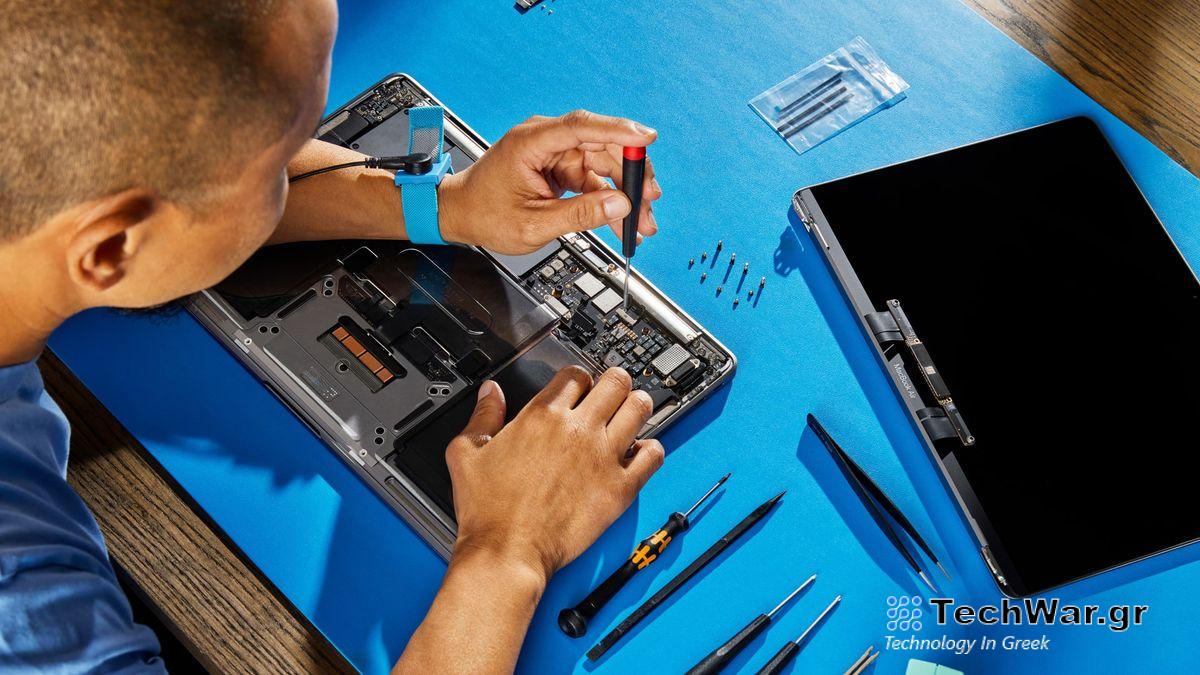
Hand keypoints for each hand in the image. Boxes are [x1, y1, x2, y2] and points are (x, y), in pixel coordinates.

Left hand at [436, 110, 662, 254]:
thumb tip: (620, 206)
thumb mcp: (533, 224)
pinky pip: (594, 179)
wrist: (460, 215)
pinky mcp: (561, 168)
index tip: (647, 138)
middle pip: (602, 146)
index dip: (618, 130)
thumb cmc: (484, 214)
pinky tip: (623, 220)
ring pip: (604, 165)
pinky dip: (610, 199)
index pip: (581, 126)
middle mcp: (546, 141)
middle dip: (631, 175)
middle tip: (650, 201)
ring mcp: (555, 154)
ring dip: (626, 192)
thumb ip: (579, 215)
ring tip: (642, 222)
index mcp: (531, 143)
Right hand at [446, 367, 664, 583]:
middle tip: (612, 394)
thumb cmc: (488, 510)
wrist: (507, 551)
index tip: (581, 389)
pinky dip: (651, 449)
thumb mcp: (466, 452)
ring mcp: (603, 457)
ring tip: (630, 416)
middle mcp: (577, 430)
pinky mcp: (619, 487)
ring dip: (637, 407)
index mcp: (542, 416)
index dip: (580, 378)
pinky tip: (639, 453)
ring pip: (640, 408)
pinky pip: (653, 455)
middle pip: (616, 381)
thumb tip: (491, 393)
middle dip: (615, 382)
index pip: (576, 374)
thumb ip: (482, 415)